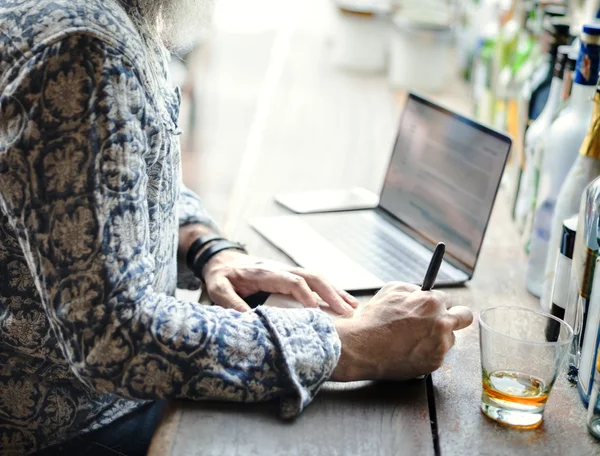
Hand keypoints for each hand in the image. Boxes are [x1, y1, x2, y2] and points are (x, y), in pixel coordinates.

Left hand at [202, 250, 358, 314]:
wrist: (222, 259)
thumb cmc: (221, 276)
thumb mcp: (218, 289)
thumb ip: (232, 304)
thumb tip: (252, 323)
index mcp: (265, 272)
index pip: (292, 280)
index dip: (306, 295)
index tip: (317, 312)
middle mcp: (281, 269)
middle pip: (312, 277)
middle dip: (331, 293)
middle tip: (347, 312)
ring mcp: (288, 271)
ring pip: (317, 278)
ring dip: (335, 291)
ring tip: (353, 308)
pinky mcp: (291, 276)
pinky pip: (314, 282)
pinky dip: (331, 290)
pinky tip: (344, 301)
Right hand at [331, 282, 472, 380]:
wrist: (361, 347)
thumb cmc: (373, 319)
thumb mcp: (391, 290)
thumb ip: (413, 290)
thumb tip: (422, 293)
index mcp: (432, 302)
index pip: (447, 299)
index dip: (436, 303)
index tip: (430, 309)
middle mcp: (441, 323)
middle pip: (464, 317)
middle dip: (456, 316)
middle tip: (442, 320)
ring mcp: (440, 345)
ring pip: (449, 338)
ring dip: (438, 337)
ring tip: (414, 339)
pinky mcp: (434, 363)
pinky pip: (437, 354)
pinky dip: (427, 353)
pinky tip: (409, 350)